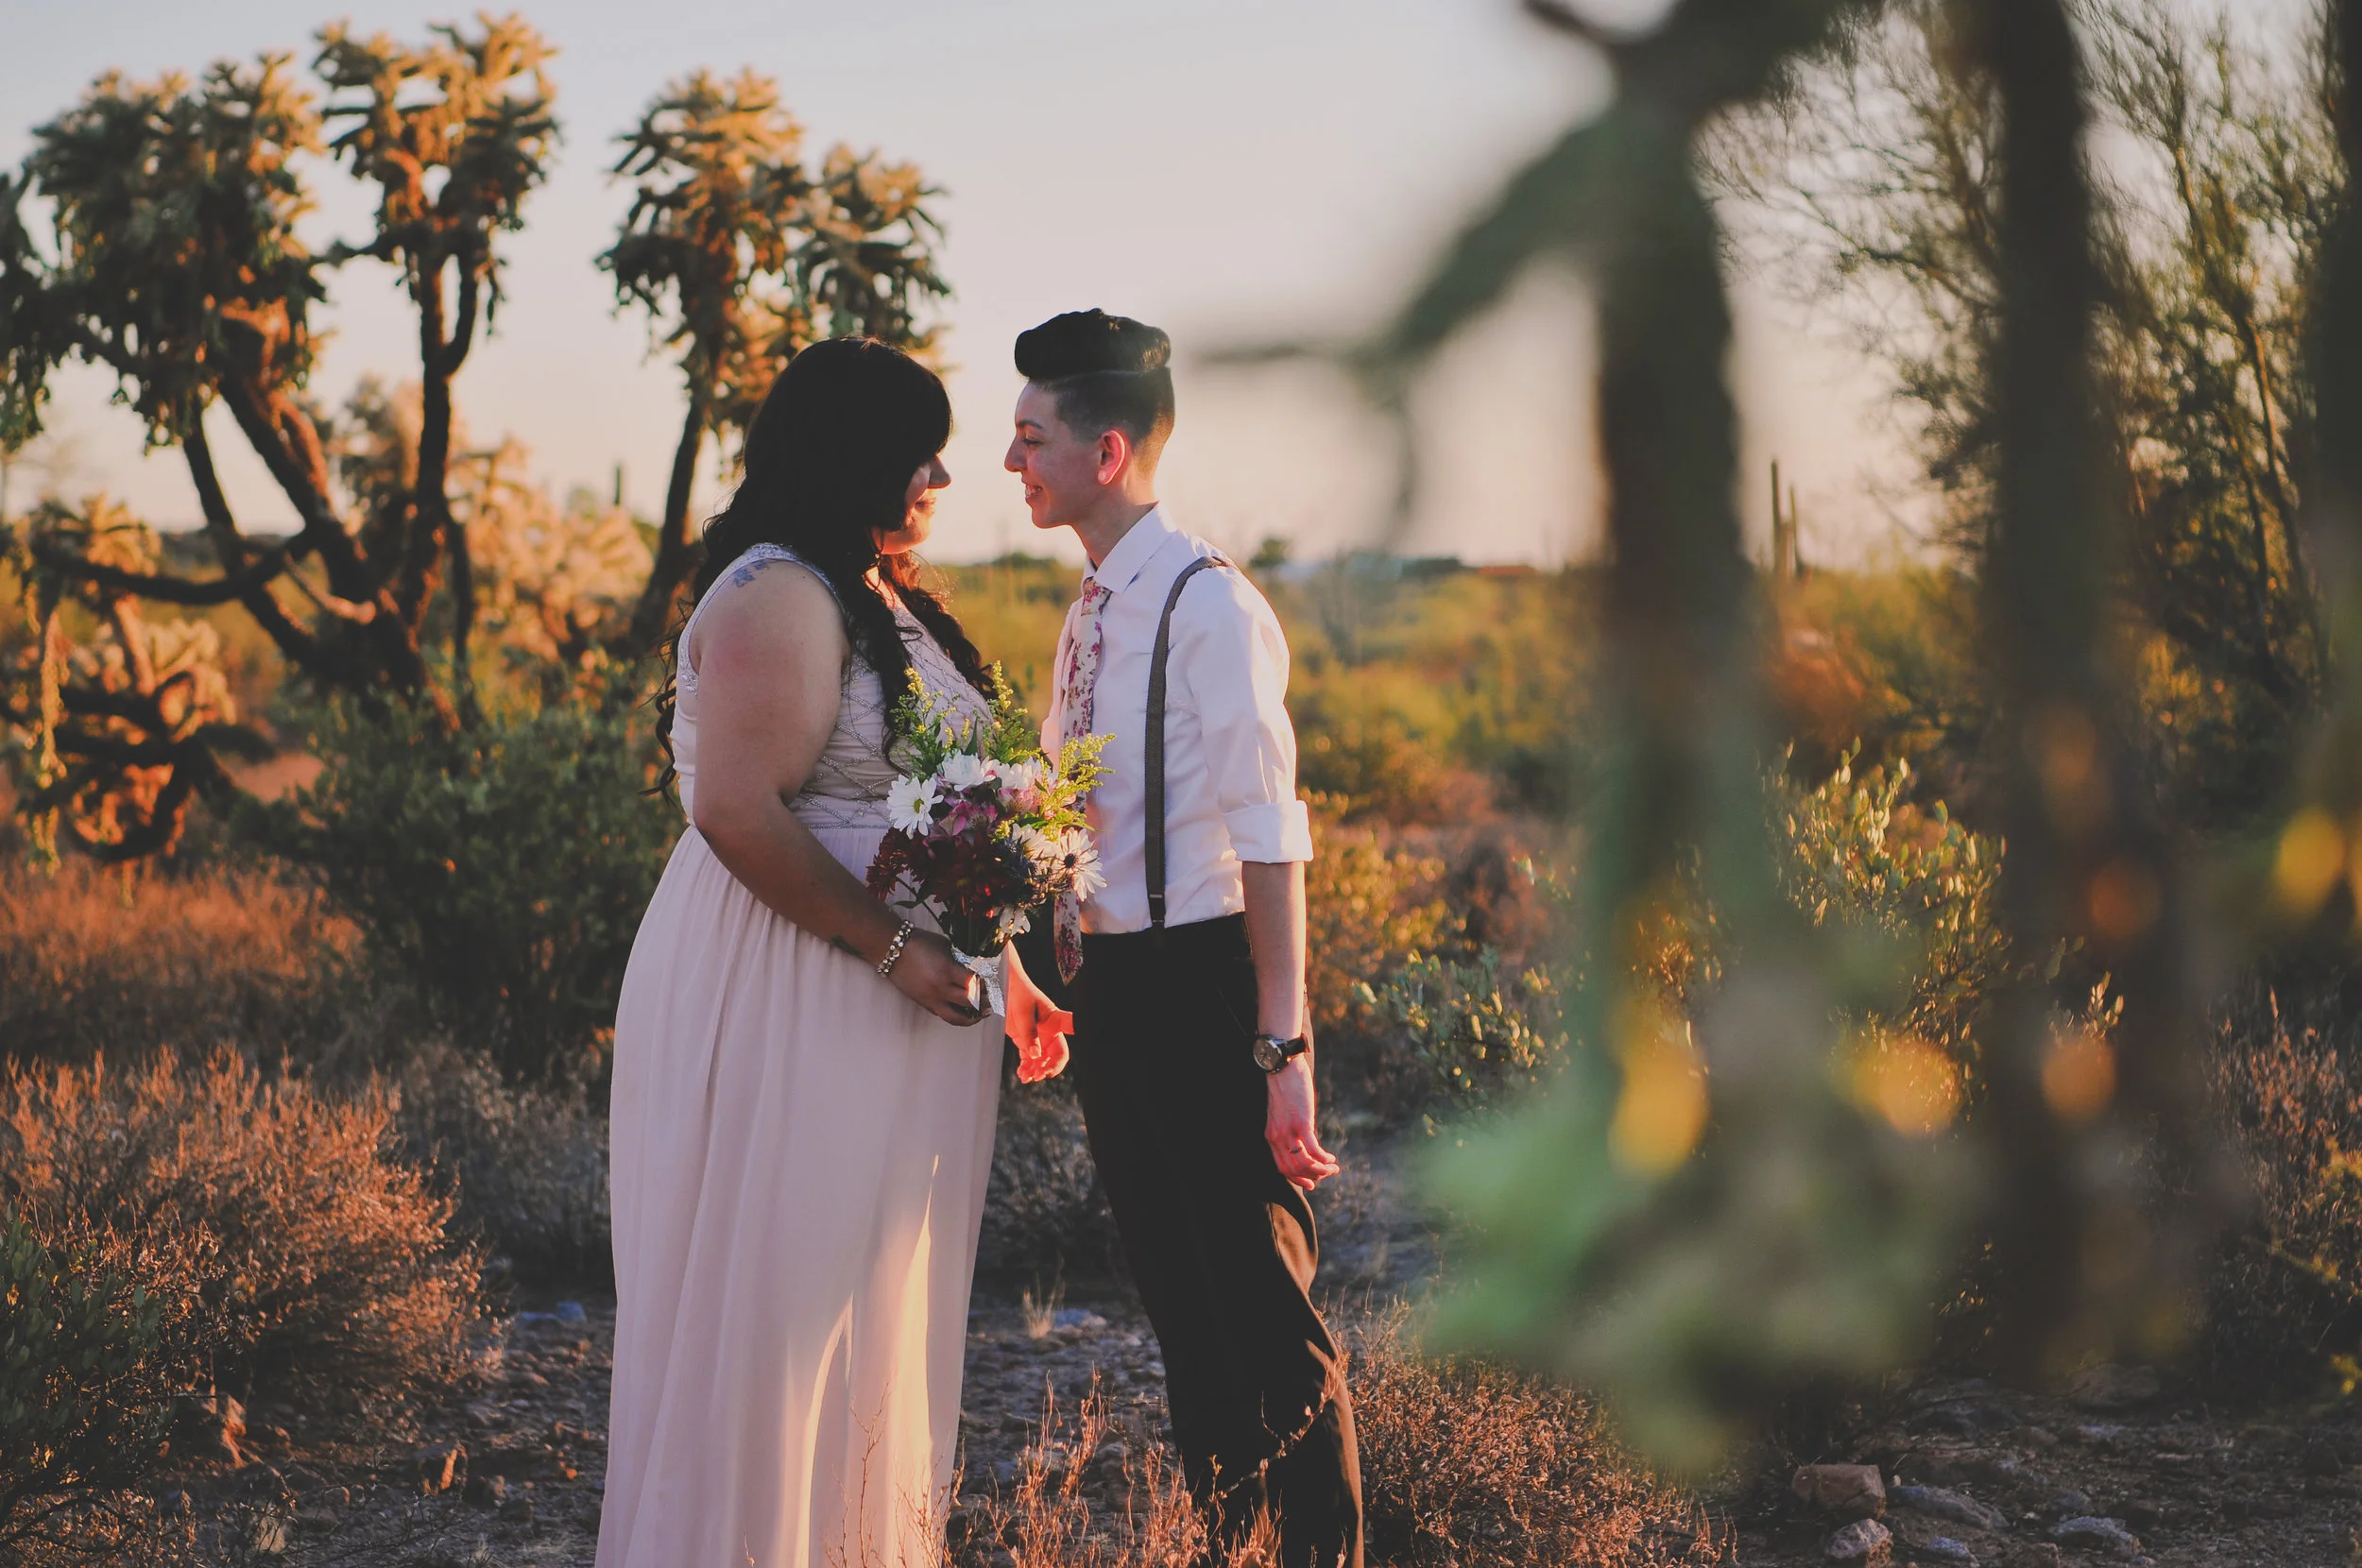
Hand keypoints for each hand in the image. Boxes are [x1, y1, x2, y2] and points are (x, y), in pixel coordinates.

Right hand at [887, 928, 987, 1025]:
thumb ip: (959, 959)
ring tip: (981, 1014)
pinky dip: (955, 1015)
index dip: (985, 985)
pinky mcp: (923, 1003)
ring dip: (972, 1018)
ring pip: (955, 1018)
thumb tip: (975, 969)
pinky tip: (963, 1011)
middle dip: (984, 1002)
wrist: (891, 949)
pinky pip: (943, 1014)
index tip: (991, 982)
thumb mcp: (944, 946)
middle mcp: (939, 988)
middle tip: (992, 999)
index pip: (974, 984)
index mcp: (946, 970)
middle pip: (969, 1003)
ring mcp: (930, 998)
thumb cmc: (919, 942)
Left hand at [1004, 966, 1072, 1083]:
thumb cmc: (1018, 993)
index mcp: (1056, 1020)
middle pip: (1057, 1055)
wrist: (1002, 989)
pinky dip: (1026, 1068)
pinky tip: (1022, 1074)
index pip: (1073, 1028)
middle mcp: (1050, 1031)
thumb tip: (1035, 1055)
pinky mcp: (1025, 1042)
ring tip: (1027, 1077)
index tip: (1088, 1044)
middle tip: (1040, 1075)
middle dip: (1050, 1067)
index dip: (1083, 1035)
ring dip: (1036, 1071)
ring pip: (1042, 1061)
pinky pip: (1029, 1059)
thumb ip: (1029, 1034)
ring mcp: (1038, 1038)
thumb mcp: (1023, 1013)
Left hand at [1265, 1053, 1339, 1190]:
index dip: (1297, 1178)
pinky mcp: (1301, 1124)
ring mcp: (1288, 1132)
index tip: (1311, 1183)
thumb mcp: (1283, 1113)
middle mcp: (1277, 1137)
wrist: (1283, 1067)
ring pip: (1304, 1164)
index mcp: (1271, 1136)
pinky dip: (1323, 1158)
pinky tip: (1331, 1158)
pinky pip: (1313, 1150)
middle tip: (1327, 1174)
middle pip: (1293, 1170)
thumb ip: (1289, 1128)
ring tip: (1332, 1167)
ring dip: (1321, 1170)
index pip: (1282, 1167)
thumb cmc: (1286, 1087)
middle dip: (1312, 1176)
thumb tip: (1303, 1139)